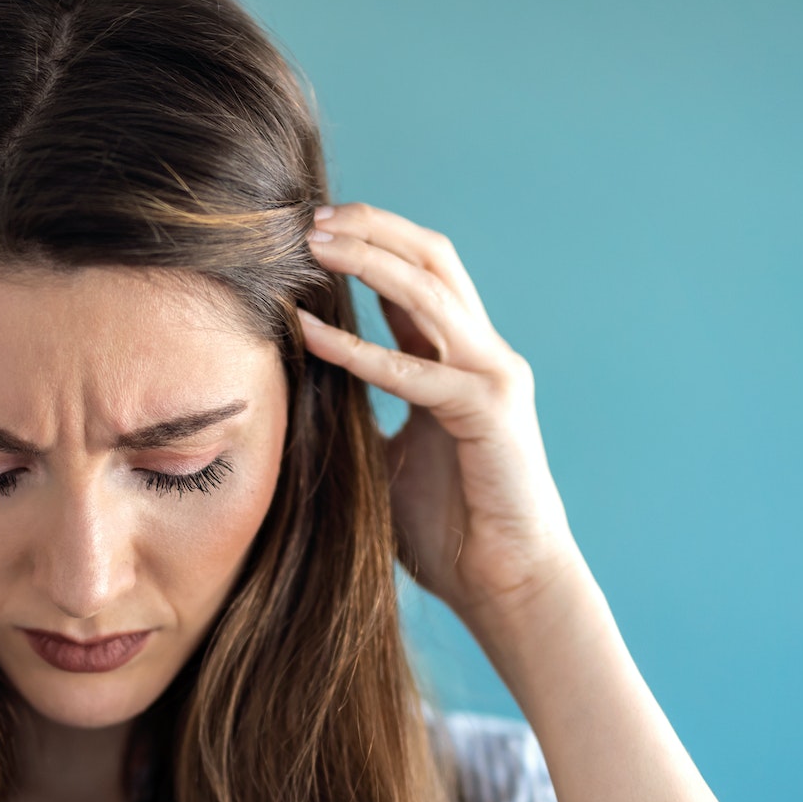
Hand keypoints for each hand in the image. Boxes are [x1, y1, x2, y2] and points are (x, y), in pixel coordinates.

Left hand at [297, 202, 580, 631]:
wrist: (506, 583)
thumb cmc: (447, 529)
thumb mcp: (386, 456)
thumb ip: (358, 412)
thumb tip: (296, 390)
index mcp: (458, 360)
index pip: (416, 277)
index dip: (368, 244)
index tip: (309, 231)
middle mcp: (482, 355)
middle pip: (431, 260)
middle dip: (372, 229)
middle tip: (309, 218)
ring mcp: (492, 377)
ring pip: (430, 292)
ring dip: (368, 261)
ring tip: (313, 244)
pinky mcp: (489, 412)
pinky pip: (415, 370)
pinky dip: (360, 349)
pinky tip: (311, 335)